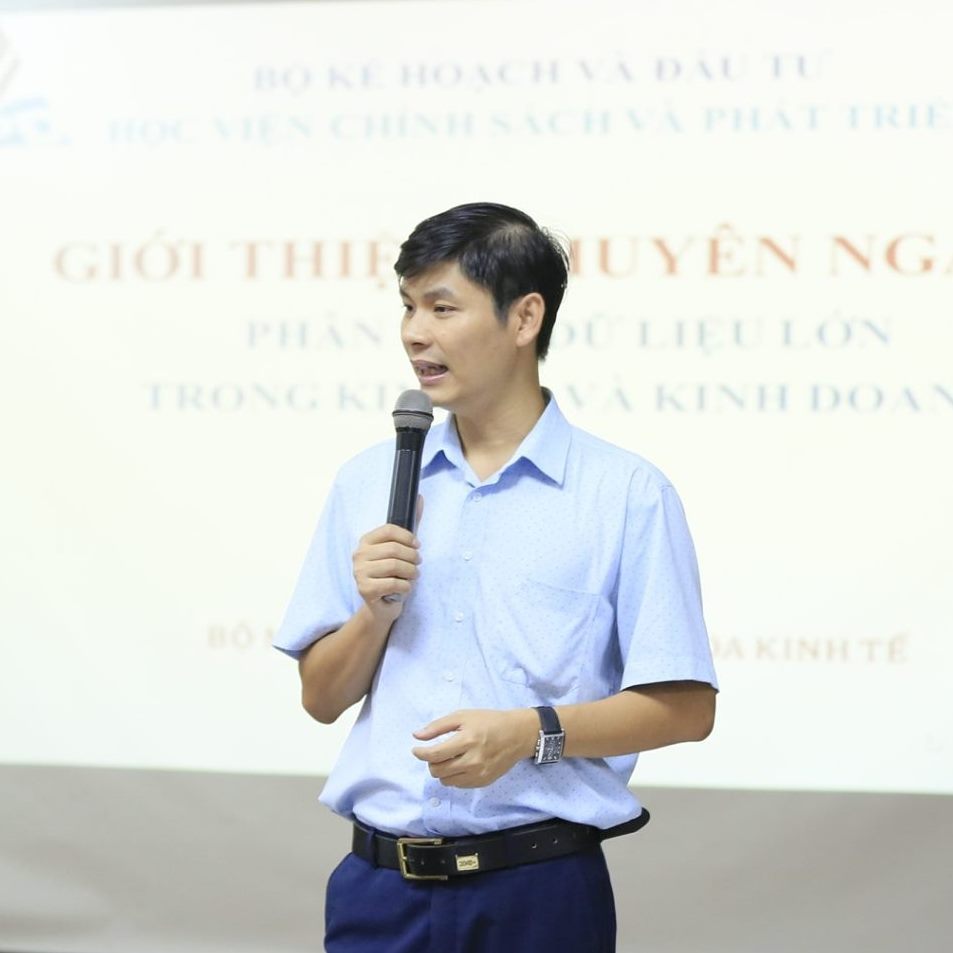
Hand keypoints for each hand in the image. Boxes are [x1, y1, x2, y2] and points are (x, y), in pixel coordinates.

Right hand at [352, 497, 422, 622]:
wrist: (380, 606)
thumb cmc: (391, 574)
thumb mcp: (400, 550)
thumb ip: (410, 526)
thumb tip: (421, 497)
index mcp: (366, 541)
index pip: (388, 530)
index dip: (408, 537)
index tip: (417, 545)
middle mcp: (359, 555)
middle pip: (394, 549)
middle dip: (413, 557)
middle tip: (417, 565)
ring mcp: (359, 572)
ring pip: (395, 566)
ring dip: (411, 572)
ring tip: (413, 576)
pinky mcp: (364, 589)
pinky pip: (394, 583)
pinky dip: (406, 586)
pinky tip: (405, 587)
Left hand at [411, 708, 537, 787]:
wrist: (517, 734)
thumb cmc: (488, 721)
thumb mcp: (463, 716)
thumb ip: (438, 726)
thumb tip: (416, 736)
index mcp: (467, 740)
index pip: (435, 755)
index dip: (421, 753)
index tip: (416, 750)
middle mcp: (473, 761)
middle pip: (438, 771)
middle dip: (431, 762)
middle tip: (436, 752)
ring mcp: (479, 774)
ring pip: (446, 781)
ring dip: (442, 770)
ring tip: (450, 757)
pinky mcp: (483, 782)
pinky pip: (458, 785)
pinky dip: (454, 776)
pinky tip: (461, 764)